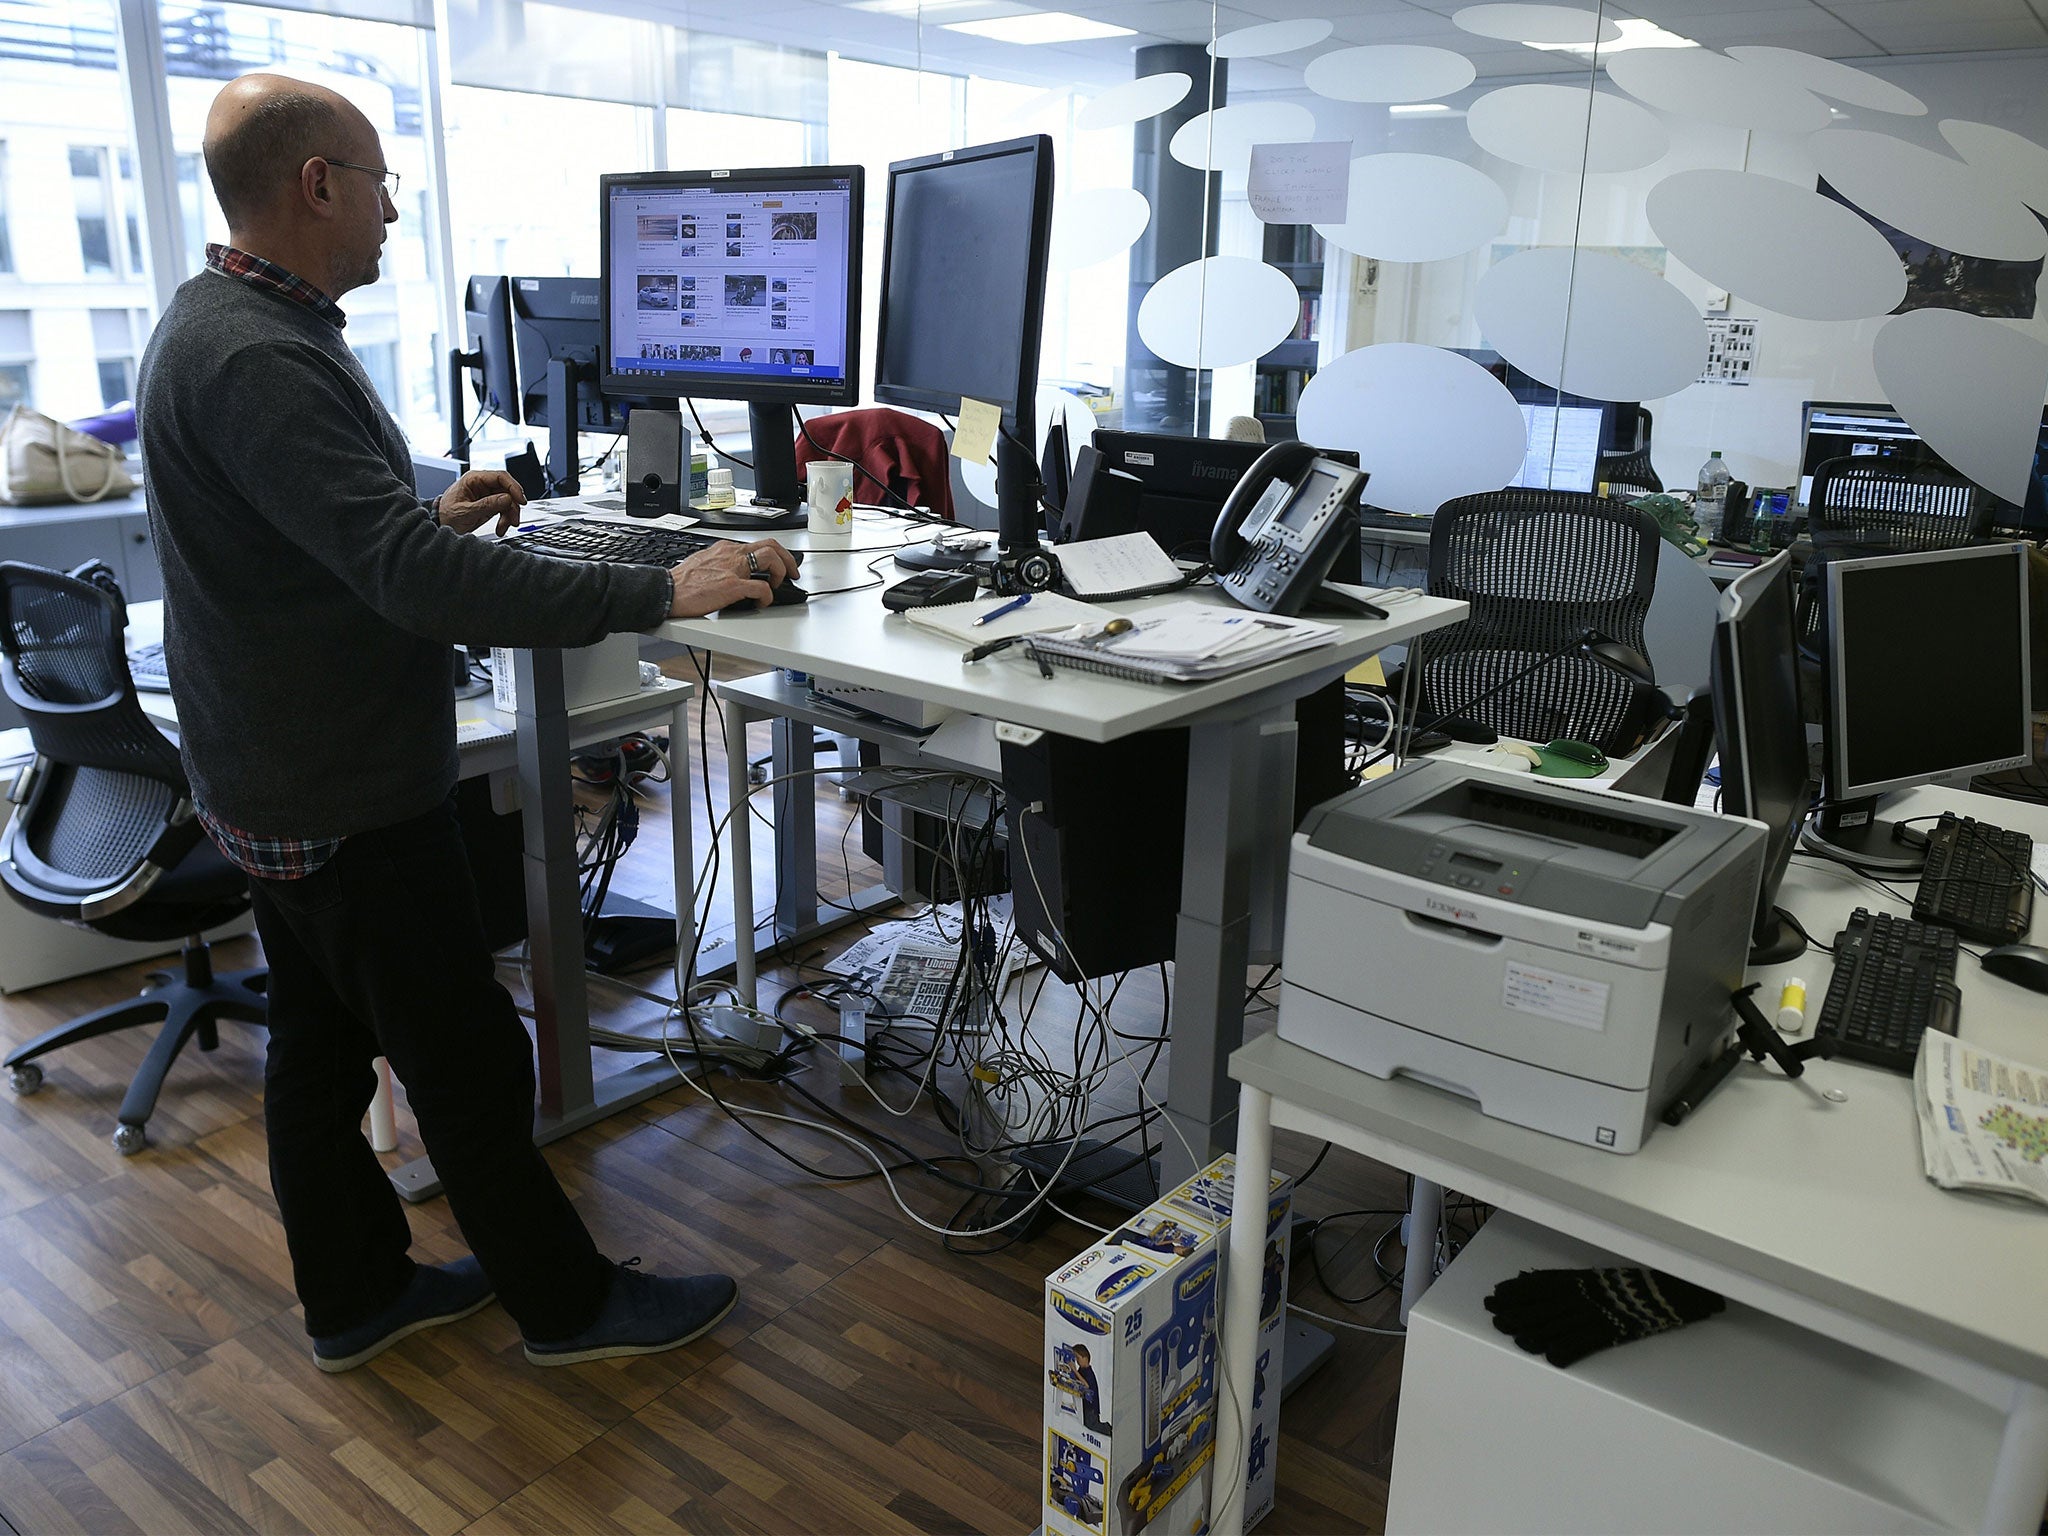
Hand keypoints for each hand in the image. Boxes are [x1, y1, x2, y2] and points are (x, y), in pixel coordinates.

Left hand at [435, 469, 526, 534]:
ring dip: (509, 515)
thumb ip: (486, 505)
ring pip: (508, 501)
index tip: (520, 500)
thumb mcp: (465, 512)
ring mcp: (487, 495)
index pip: (500, 477)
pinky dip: (505, 519)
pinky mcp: (490, 505)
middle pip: (507, 490)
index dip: (513, 487)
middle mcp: (482, 485)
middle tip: (513, 519)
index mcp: (473, 479)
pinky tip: (500, 528)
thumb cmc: (446, 515)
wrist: (440, 525)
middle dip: (512, 506)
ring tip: (503, 527)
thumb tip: (506, 498)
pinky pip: (504, 509)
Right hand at [667, 539, 797, 617]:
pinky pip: (761, 588)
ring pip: (771, 558)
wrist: (667, 591)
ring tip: (776, 586)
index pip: (757, 544)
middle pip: (770, 545)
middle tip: (792, 573)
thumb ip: (721, 564)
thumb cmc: (681, 582)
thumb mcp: (703, 563)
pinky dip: (767, 597)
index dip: (775, 554)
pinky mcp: (732, 586)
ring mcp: (733, 569)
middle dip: (788, 559)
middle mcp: (731, 554)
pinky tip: (761, 603)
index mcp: (725, 549)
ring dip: (780, 572)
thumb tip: (732, 573)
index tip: (780, 565)